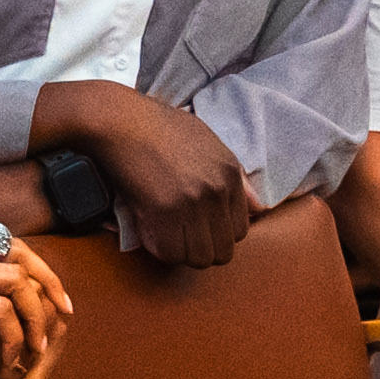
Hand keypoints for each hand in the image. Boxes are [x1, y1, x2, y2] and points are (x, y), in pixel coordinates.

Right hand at [38, 81, 257, 270]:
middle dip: (201, 248)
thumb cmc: (158, 128)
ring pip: (199, 258)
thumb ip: (236, 178)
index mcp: (230, 173)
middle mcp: (217, 190)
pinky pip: (170, 253)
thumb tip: (260, 209)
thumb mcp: (208, 143)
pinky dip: (158, 248)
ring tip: (164, 233)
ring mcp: (192, 202)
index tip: (196, 227)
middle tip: (179, 234)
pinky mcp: (163, 211)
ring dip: (180, 251)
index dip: (216, 233)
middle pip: (223, 251)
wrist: (119, 120)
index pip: (240, 230)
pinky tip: (149, 229)